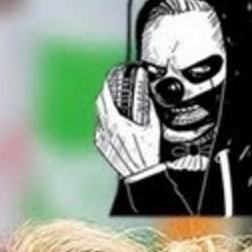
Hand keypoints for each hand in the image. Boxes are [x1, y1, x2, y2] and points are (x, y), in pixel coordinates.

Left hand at [95, 65, 166, 181]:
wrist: (140, 172)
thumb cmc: (147, 152)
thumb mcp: (152, 125)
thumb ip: (148, 107)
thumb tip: (147, 93)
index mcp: (115, 122)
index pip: (105, 97)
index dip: (107, 85)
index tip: (110, 79)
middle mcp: (105, 130)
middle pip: (99, 105)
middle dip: (105, 94)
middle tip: (111, 88)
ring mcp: (101, 138)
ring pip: (99, 117)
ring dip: (105, 109)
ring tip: (114, 104)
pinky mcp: (101, 146)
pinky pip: (100, 129)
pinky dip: (105, 122)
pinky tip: (113, 122)